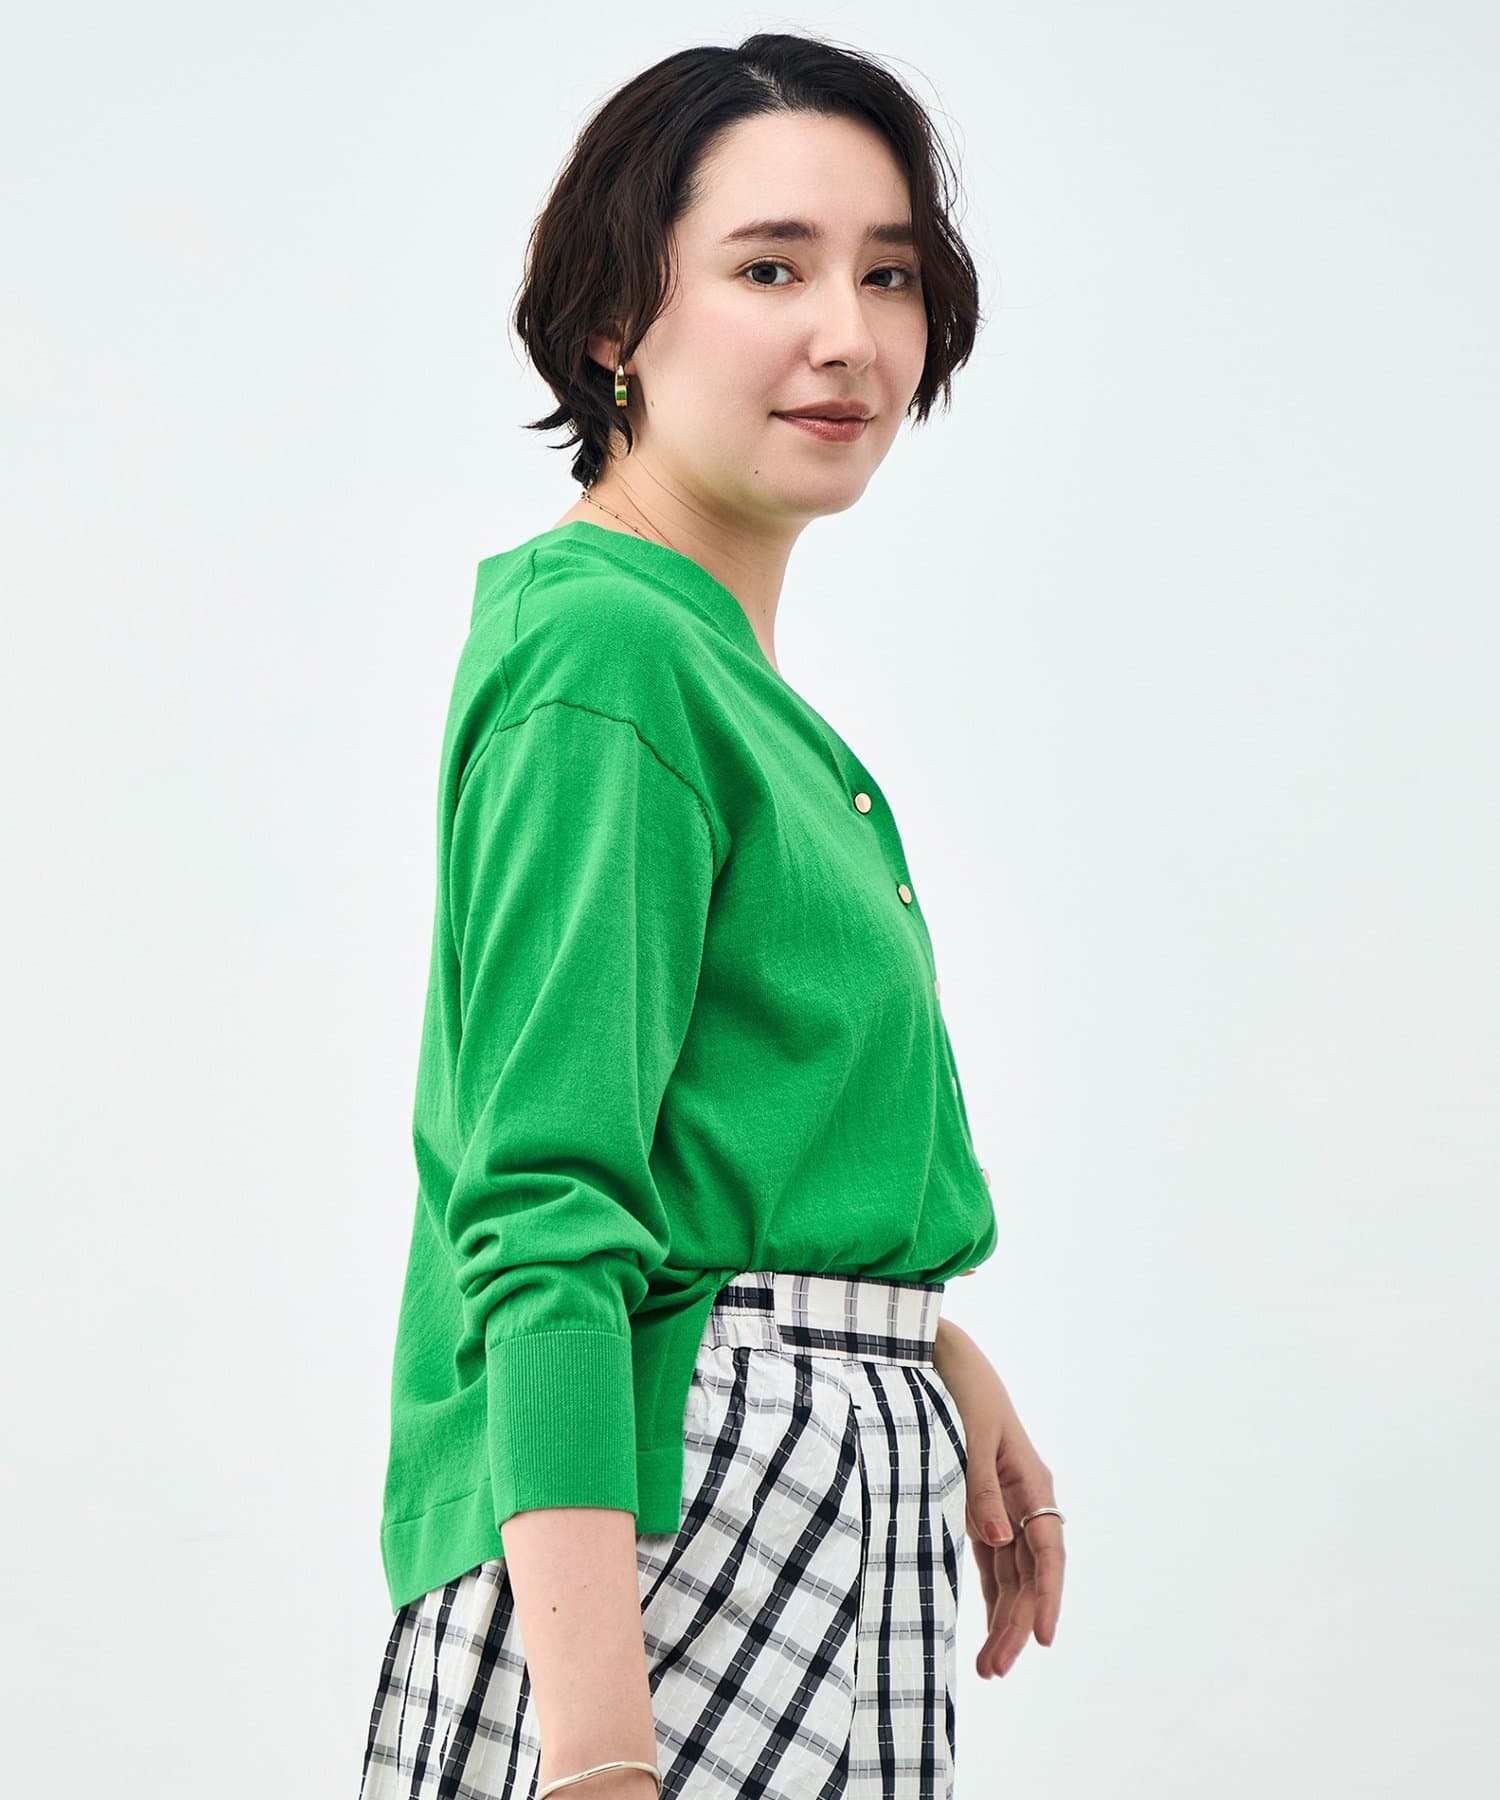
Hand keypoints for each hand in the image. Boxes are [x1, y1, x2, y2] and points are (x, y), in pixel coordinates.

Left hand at [932, 1320, 1064, 1678]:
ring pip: (1012, 1574)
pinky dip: (990, 1593)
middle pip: (1029, 1573)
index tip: (1041, 1638)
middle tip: (996, 1670)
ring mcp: (1003, 1504)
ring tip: (990, 1667)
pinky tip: (987, 1627)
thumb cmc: (961, 1387)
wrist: (940, 1354)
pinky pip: (992, 1561)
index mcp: (1031, 1479)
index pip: (1048, 1551)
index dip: (1047, 1597)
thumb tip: (997, 1540)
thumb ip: (980, 1489)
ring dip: (1003, 1618)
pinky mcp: (979, 1504)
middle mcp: (1024, 1498)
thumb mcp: (970, 1434)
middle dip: (1016, 1623)